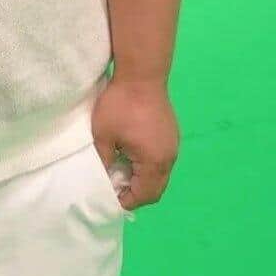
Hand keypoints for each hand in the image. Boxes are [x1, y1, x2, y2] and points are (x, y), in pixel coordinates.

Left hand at [91, 76, 178, 210]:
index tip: (109, 198)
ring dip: (142, 178)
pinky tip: (130, 154)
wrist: (141, 74)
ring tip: (119, 170)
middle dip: (135, 192)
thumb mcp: (103, 135)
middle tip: (114, 187)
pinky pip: (161, 159)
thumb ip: (103, 160)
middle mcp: (169, 158)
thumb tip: (103, 177)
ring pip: (160, 174)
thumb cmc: (120, 105)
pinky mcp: (170, 133)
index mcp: (155, 162)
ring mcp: (173, 145)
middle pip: (156, 188)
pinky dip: (147, 165)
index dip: (127, 201)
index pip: (145, 195)